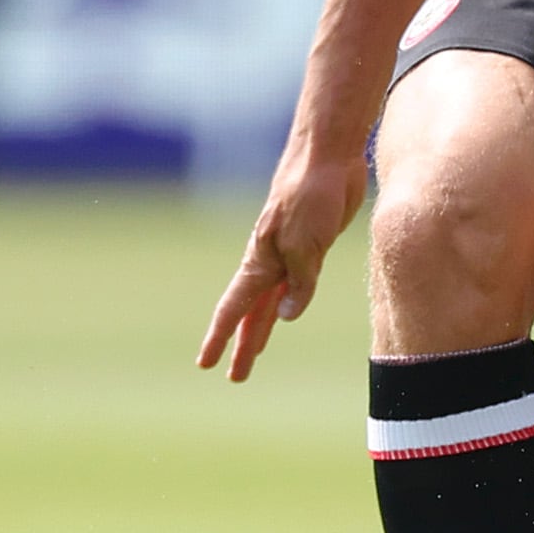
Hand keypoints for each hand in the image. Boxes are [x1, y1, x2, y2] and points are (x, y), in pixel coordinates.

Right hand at [198, 137, 364, 382]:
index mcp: (261, 261)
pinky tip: (287, 310)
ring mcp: (290, 252)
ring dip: (263, 327)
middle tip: (235, 377)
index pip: (235, 309)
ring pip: (272, 300)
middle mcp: (271, 260)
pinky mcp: (312, 243)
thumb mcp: (307, 244)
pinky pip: (296, 282)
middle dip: (243, 345)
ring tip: (255, 354)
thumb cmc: (311, 194)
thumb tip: (286, 318)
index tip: (205, 364)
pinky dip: (288, 301)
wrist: (328, 154)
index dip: (220, 338)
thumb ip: (299, 282)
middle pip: (252, 312)